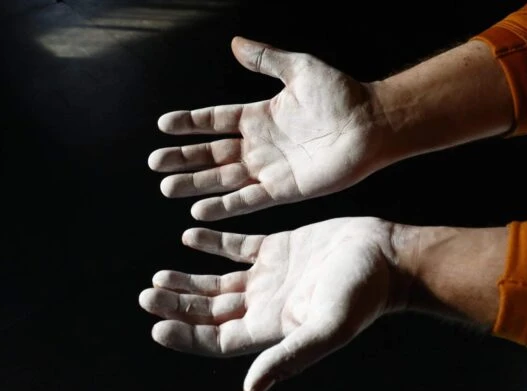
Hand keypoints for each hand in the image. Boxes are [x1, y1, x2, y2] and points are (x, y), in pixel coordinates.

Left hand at [139, 217, 402, 390]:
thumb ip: (288, 357)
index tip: (156, 326)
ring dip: (189, 278)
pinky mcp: (276, 248)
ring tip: (160, 274)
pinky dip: (212, 243)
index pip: (217, 339)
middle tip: (149, 293)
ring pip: (218, 282)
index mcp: (270, 327)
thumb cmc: (361, 294)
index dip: (185, 336)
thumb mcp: (326, 327)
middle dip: (179, 304)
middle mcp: (264, 304)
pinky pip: (236, 248)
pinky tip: (191, 236)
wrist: (386, 257)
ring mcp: (268, 276)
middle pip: (210, 310)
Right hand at [149, 36, 389, 220]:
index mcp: (258, 116)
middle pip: (211, 154)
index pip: (214, 120)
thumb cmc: (340, 94)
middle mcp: (259, 145)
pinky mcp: (283, 190)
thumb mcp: (298, 69)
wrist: (371, 124)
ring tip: (166, 187)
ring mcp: (269, 169)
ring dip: (195, 185)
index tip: (163, 125)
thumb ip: (265, 59)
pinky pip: (248, 200)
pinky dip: (224, 206)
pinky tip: (200, 211)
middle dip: (183, 158)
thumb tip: (234, 42)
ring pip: (223, 179)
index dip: (189, 124)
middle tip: (154, 163)